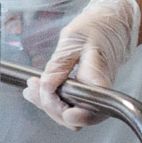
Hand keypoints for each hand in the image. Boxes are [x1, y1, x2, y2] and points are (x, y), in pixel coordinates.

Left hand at [25, 0, 139, 128]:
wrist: (109, 24)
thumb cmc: (96, 29)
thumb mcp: (73, 40)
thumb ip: (60, 64)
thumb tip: (46, 86)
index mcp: (100, 81)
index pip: (90, 111)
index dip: (72, 114)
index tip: (52, 99)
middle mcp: (99, 94)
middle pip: (75, 118)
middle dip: (50, 107)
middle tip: (33, 87)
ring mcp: (91, 95)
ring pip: (69, 114)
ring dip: (47, 104)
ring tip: (31, 87)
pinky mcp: (83, 92)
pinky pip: (67, 104)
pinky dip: (50, 99)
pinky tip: (37, 88)